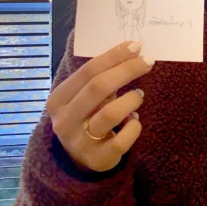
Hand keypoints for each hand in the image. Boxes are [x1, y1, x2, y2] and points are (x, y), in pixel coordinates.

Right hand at [46, 40, 154, 172]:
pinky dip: (134, 126)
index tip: (136, 46)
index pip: (88, 71)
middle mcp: (64, 121)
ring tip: (138, 96)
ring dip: (131, 100)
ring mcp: (79, 142)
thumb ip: (100, 77)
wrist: (79, 159)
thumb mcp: (84, 97)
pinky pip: (123, 139)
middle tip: (148, 62)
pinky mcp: (98, 159)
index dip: (114, 56)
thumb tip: (132, 50)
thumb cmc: (87, 117)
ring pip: (110, 113)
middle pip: (98, 87)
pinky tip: (134, 120)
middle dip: (127, 70)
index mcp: (58, 99)